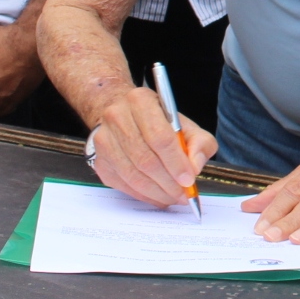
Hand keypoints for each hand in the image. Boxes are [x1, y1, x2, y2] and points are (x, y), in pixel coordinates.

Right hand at [86, 83, 216, 207]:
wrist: (124, 116)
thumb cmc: (158, 122)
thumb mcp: (186, 125)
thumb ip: (200, 143)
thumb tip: (195, 167)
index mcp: (140, 101)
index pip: (160, 137)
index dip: (176, 162)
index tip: (189, 180)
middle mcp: (117, 117)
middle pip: (145, 159)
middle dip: (168, 183)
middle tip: (185, 195)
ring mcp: (104, 141)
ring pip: (133, 175)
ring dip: (157, 192)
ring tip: (174, 197)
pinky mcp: (100, 162)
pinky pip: (123, 185)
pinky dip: (144, 195)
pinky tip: (158, 196)